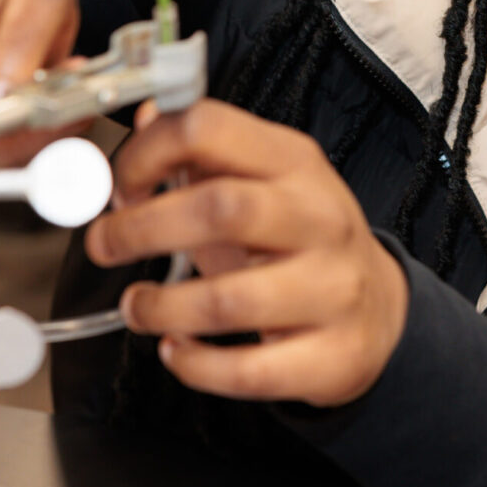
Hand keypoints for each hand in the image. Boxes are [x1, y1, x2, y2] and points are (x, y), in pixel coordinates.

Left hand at [86, 99, 409, 407]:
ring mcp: (332, 288)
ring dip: (161, 308)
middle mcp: (318, 217)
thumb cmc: (302, 243)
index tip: (119, 186)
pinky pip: (249, 370)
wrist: (381, 309)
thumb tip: (147, 116)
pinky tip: (175, 350)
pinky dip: (195, 365)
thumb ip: (203, 155)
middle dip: (142, 229)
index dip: (145, 155)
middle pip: (220, 209)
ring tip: (138, 307)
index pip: (209, 129)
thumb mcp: (262, 184)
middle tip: (105, 245)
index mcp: (294, 162)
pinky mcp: (332, 355)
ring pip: (229, 300)